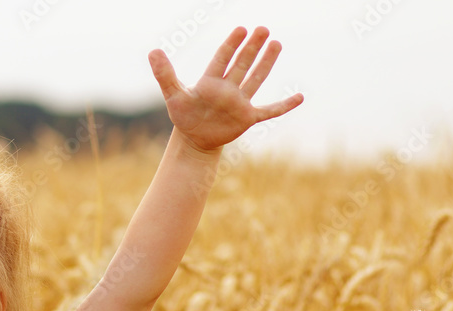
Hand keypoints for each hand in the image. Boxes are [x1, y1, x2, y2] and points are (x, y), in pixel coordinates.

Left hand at [148, 26, 302, 152]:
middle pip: (242, 64)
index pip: (222, 58)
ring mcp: (240, 102)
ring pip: (256, 79)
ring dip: (266, 63)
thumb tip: (152, 51)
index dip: (231, 45)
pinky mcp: (247, 118)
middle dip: (252, 47)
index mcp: (210, 81)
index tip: (241, 29)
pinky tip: (300, 97)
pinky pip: (269, 111)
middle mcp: (228, 88)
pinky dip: (284, 106)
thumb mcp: (172, 95)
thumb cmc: (184, 116)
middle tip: (263, 29)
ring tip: (276, 43)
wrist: (194, 139)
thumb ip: (164, 74)